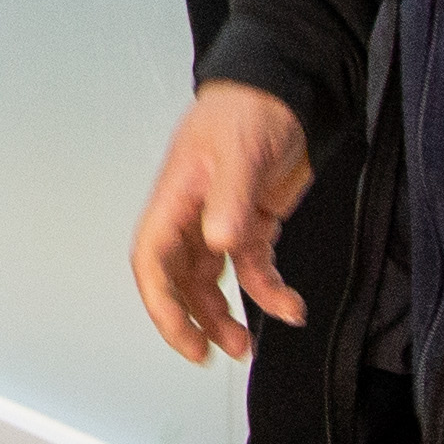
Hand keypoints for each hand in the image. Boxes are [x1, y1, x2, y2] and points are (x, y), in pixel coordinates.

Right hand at [131, 79, 312, 362]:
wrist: (286, 90)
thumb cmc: (248, 109)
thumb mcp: (239, 151)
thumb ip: (228, 199)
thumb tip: (218, 243)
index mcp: (176, 198)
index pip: (153, 260)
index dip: (161, 303)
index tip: (184, 338)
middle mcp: (193, 216)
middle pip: (178, 280)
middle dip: (191, 320)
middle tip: (211, 353)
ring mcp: (221, 221)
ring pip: (211, 282)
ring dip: (224, 316)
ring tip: (245, 344)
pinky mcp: (251, 223)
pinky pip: (254, 268)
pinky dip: (269, 292)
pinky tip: (290, 307)